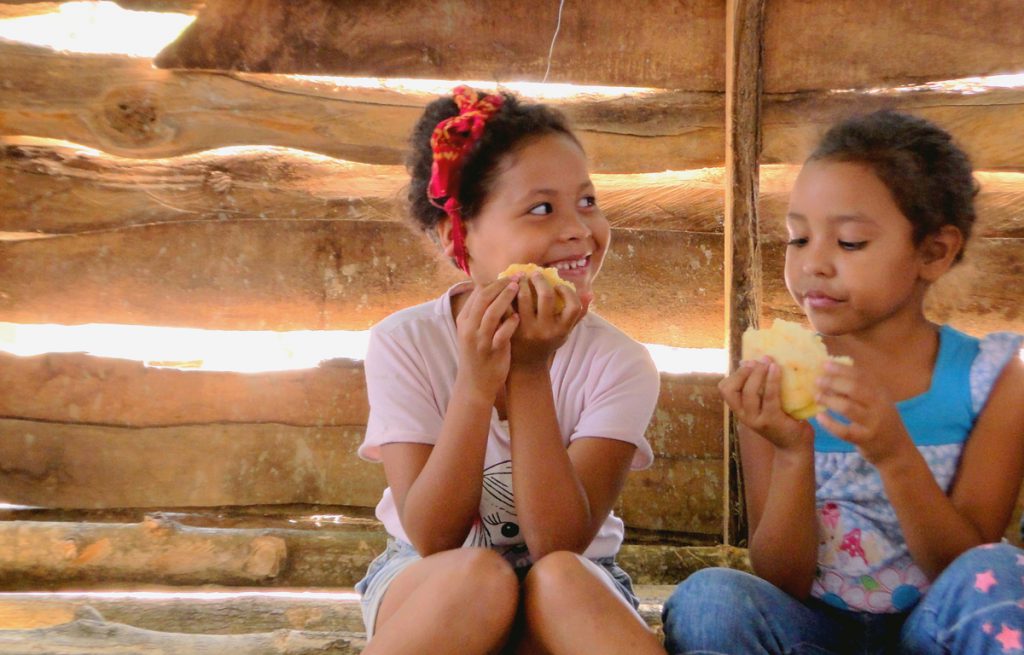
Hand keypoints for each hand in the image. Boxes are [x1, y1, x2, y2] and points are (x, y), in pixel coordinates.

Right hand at [454, 278, 520, 400]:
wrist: (475, 384)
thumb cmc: (478, 353)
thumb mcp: (472, 331)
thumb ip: (480, 312)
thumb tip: (495, 288)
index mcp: (464, 320)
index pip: (477, 293)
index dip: (494, 282)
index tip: (509, 276)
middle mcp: (469, 328)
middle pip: (484, 299)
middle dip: (501, 285)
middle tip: (517, 277)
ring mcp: (480, 340)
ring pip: (491, 313)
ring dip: (506, 298)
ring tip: (519, 288)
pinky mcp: (492, 352)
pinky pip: (502, 334)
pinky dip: (510, 323)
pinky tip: (518, 316)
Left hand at [510, 272, 584, 369]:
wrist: (526, 363)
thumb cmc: (548, 342)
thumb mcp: (565, 332)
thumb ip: (578, 314)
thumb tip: (590, 294)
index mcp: (562, 329)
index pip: (573, 306)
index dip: (567, 291)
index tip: (558, 286)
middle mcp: (546, 330)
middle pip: (546, 296)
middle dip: (540, 280)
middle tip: (535, 274)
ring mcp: (528, 330)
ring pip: (524, 297)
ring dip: (522, 283)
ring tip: (521, 278)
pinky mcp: (512, 329)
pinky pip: (509, 305)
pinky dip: (508, 294)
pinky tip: (509, 289)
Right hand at [719, 358, 812, 453]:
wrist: (794, 446)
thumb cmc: (782, 420)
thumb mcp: (765, 404)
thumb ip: (759, 388)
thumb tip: (755, 361)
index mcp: (740, 410)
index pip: (725, 389)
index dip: (735, 373)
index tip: (748, 363)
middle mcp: (744, 416)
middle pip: (731, 389)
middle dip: (744, 372)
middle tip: (760, 362)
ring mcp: (756, 419)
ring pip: (748, 392)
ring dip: (757, 374)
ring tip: (769, 364)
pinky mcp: (772, 420)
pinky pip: (769, 396)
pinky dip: (772, 380)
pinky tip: (777, 369)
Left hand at [814, 360, 913, 465]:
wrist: (896, 450)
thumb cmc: (880, 421)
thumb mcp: (875, 402)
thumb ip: (859, 389)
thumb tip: (831, 374)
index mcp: (880, 393)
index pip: (861, 375)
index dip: (841, 368)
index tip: (824, 363)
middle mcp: (879, 405)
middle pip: (854, 388)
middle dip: (833, 382)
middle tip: (817, 380)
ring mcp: (872, 423)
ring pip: (847, 408)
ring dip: (829, 400)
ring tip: (817, 396)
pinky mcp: (865, 439)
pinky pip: (844, 431)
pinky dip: (830, 423)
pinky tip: (819, 417)